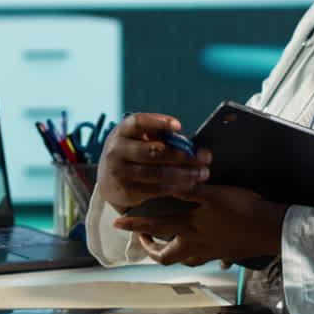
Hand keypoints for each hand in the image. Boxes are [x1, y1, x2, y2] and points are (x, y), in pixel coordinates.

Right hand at [97, 112, 211, 212]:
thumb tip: (187, 144)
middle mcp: (117, 151)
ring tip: (202, 173)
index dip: (158, 122)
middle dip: (182, 155)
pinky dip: (175, 187)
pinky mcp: (126, 191)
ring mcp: (120, 172)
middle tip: (205, 157)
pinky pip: (155, 189)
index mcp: (122, 132)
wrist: (107, 180)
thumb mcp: (137, 139)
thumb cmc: (132, 153)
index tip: (178, 126)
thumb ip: (159, 138)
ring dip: (184, 173)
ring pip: (157, 172)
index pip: (138, 122)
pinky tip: (189, 184)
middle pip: (153, 151)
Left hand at [111, 183, 287, 266]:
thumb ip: (188, 188)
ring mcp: (210, 253)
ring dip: (170, 253)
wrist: (271, 230)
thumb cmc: (244, 208)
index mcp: (190, 228)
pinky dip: (192, 255)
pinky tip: (195, 247)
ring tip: (164, 244)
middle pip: (165, 256)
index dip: (134, 225)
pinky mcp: (224, 255)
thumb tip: (166, 182)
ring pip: (182, 260)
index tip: (118, 223)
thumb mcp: (213, 193)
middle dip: (149, 249)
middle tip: (142, 239)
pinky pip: (201, 260)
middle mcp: (196, 244)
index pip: (155, 227)